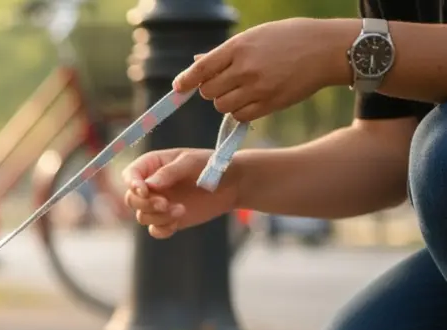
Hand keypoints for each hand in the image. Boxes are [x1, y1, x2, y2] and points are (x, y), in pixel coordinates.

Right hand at [122, 148, 240, 238]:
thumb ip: (169, 172)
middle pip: (131, 199)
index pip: (130, 175)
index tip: (144, 190)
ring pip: (142, 216)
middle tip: (164, 204)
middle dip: (145, 203)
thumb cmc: (212, 165)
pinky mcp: (168, 219)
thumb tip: (148, 185)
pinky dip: (163, 229)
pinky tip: (178, 221)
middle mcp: (151, 185)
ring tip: (181, 210)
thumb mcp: (191, 162)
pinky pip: (155, 230)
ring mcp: (158, 203)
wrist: (232, 183)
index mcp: (152, 165)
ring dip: (158, 216)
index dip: (132, 183)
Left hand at [175, 18, 357, 122]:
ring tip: (241, 90)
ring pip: (222, 106)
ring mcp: (257, 88)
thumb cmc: (291, 38)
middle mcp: (245, 68)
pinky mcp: (270, 103)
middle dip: (211, 89)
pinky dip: (240, 111)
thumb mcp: (257, 36)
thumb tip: (196, 63)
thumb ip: (226, 52)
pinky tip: (251, 100)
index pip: (202, 69)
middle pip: (208, 91)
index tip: (179, 87)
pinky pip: (240, 116)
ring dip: (225, 101)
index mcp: (239, 47)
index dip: (187, 80)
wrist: (328, 49)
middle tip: (225, 83)